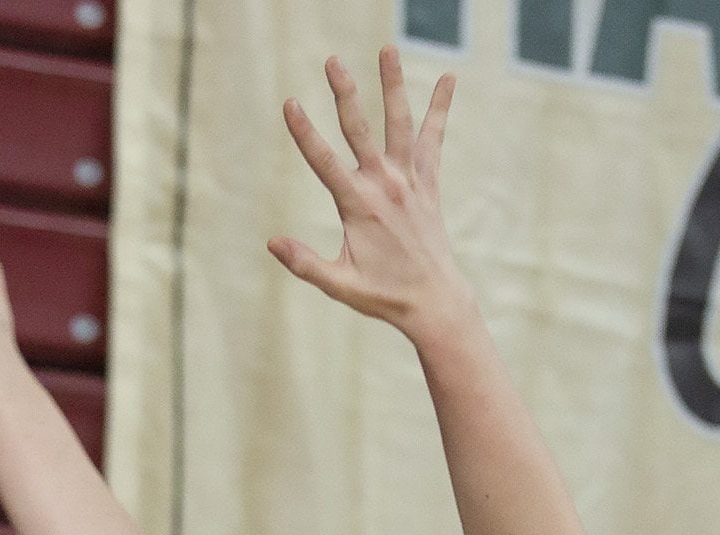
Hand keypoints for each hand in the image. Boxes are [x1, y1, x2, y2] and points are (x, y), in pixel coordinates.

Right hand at [269, 47, 466, 341]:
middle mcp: (385, 185)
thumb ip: (305, 263)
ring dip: (392, 84)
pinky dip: (439, 109)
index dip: (305, 132)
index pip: (325, 162)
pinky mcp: (427, 182)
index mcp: (359, 206)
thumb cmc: (383, 296)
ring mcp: (409, 180)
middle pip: (361, 129)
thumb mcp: (339, 285)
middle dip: (345, 93)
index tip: (290, 103)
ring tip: (386, 49)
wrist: (435, 300)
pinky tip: (447, 78)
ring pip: (400, 122)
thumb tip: (272, 242)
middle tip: (332, 61)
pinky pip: (432, 138)